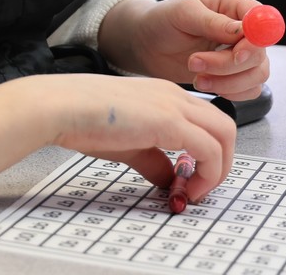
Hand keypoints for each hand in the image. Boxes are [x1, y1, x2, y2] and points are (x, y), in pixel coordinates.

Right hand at [44, 72, 235, 203]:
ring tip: (193, 191)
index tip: (188, 180)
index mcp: (164, 94)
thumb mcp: (126, 143)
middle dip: (223, 163)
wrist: (60, 107)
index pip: (207, 121)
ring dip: (219, 170)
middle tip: (199, 188)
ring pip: (225, 134)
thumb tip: (171, 180)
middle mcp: (173, 94)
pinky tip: (183, 190)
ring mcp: (172, 105)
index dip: (207, 155)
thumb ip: (153, 159)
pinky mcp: (168, 121)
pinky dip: (207, 176)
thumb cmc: (81, 118)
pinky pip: (209, 150)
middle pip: (225, 127)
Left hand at [98, 0, 270, 101]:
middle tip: (195, 62)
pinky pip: (250, 90)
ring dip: (227, 81)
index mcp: (233, 6)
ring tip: (196, 74)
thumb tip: (242, 30)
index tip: (236, 52)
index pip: (262, 21)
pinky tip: (206, 83)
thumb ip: (212, 21)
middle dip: (228, 64)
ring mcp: (241, 54)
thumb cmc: (163, 20)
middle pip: (259, 53)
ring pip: (257, 75)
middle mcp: (242, 31)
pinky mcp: (235, 75)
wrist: (147, 44)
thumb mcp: (182, 13)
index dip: (256, 39)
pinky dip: (230, 92)